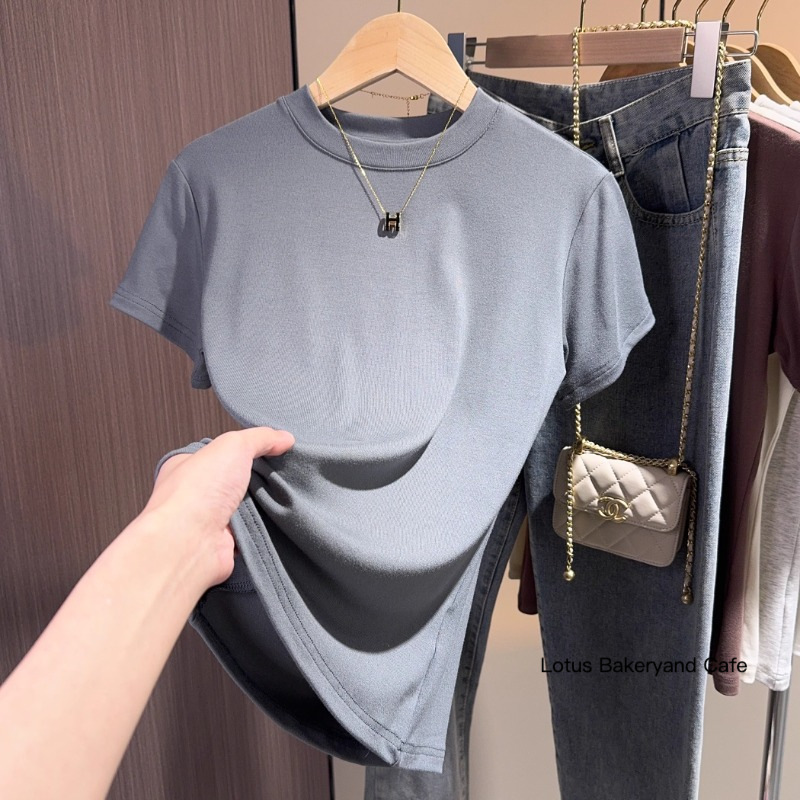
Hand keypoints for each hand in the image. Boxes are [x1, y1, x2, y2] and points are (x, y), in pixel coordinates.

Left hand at [140, 427, 295, 590]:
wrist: (190, 542)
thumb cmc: (196, 492)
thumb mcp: (234, 445)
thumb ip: (261, 438)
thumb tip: (284, 437)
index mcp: (186, 464)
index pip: (219, 451)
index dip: (244, 447)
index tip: (270, 445)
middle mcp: (194, 492)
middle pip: (235, 478)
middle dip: (256, 477)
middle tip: (278, 471)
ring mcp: (208, 519)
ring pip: (246, 505)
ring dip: (262, 503)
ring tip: (278, 494)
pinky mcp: (224, 542)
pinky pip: (251, 530)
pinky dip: (263, 527)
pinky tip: (272, 519)